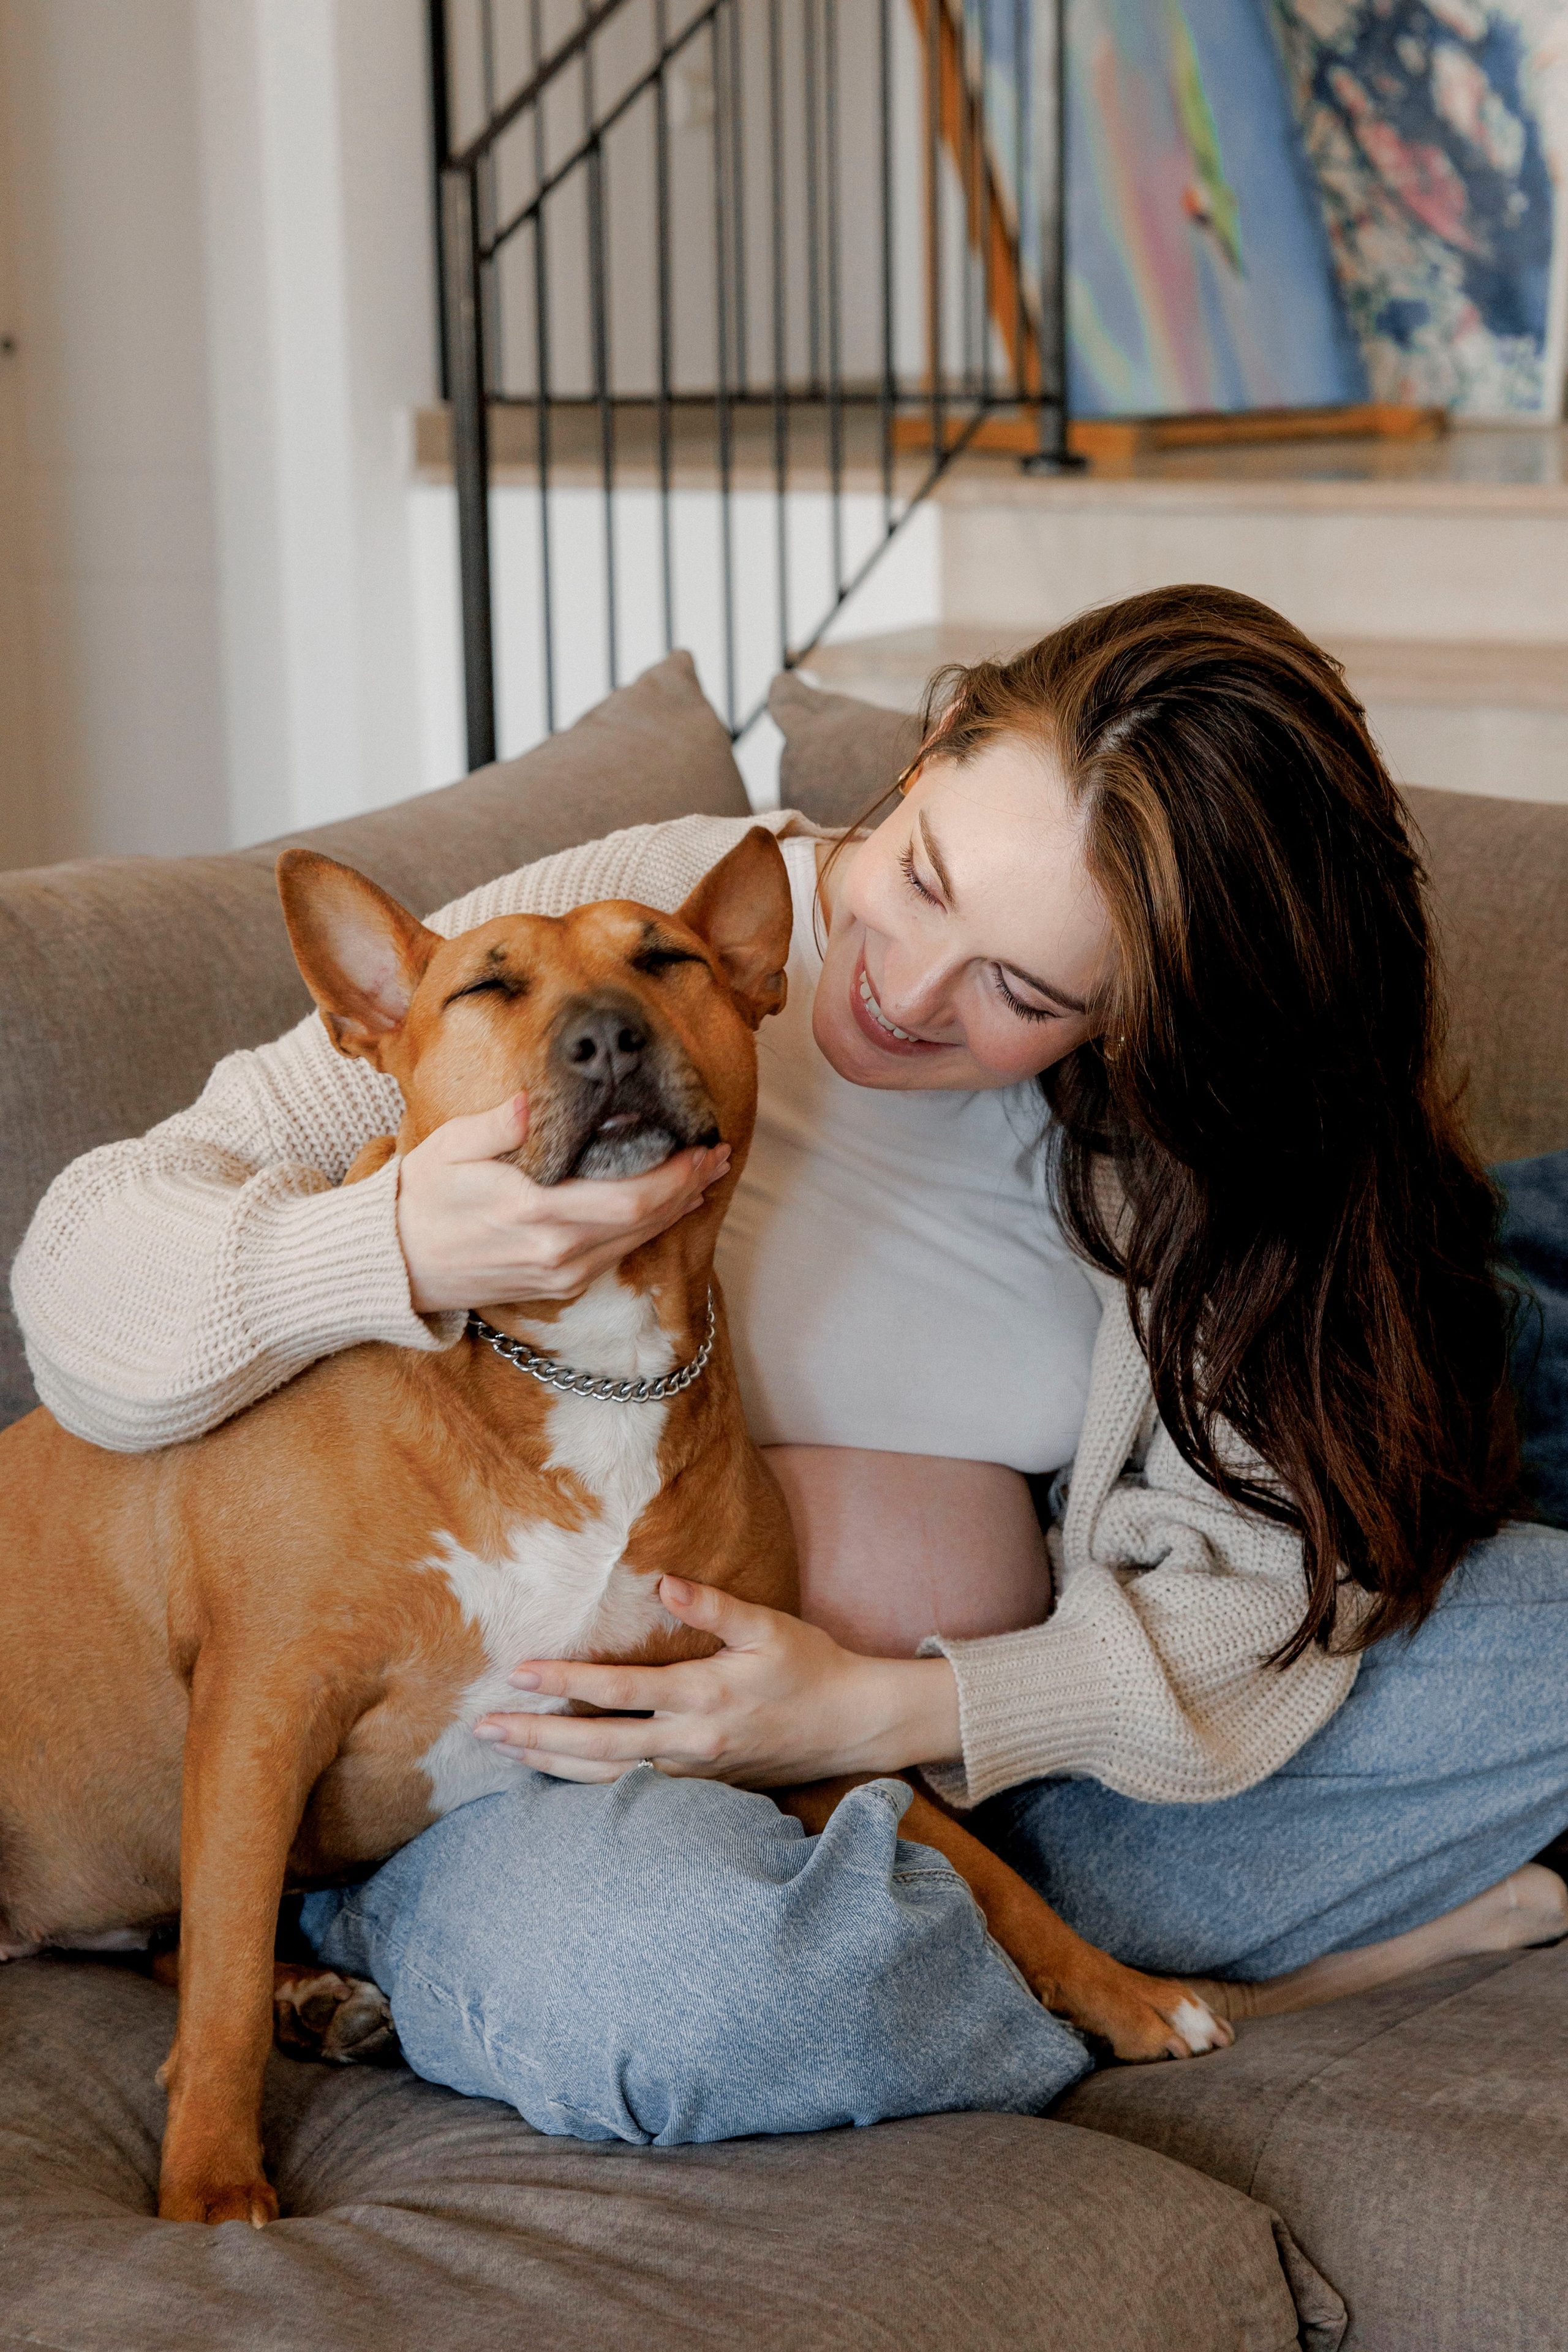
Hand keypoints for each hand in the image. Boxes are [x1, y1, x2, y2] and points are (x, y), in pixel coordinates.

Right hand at [395, 1093, 728, 1311]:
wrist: (398, 1264)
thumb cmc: (422, 1197)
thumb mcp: (446, 1149)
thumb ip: (492, 1126)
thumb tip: (526, 1103)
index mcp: (532, 1211)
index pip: (629, 1197)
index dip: (676, 1175)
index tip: (703, 1146)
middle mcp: (555, 1252)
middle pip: (646, 1221)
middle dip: (689, 1187)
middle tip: (718, 1156)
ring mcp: (559, 1275)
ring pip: (637, 1242)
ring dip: (676, 1209)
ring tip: (704, 1177)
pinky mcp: (557, 1288)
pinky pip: (617, 1256)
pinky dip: (649, 1229)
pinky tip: (665, 1209)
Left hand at [471, 1576, 962, 1785]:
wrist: (851, 1725)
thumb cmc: (810, 1666)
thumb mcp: (769, 1626)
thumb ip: (714, 1607)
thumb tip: (664, 1583)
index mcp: (705, 1698)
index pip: (620, 1692)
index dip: (567, 1682)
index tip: (518, 1672)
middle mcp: (690, 1745)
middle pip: (598, 1747)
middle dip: (537, 1737)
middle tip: (483, 1728)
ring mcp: (692, 1774)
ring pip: (608, 1778)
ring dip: (551, 1765)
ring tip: (503, 1751)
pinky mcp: (697, 1788)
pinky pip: (630, 1792)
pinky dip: (586, 1787)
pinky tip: (554, 1777)